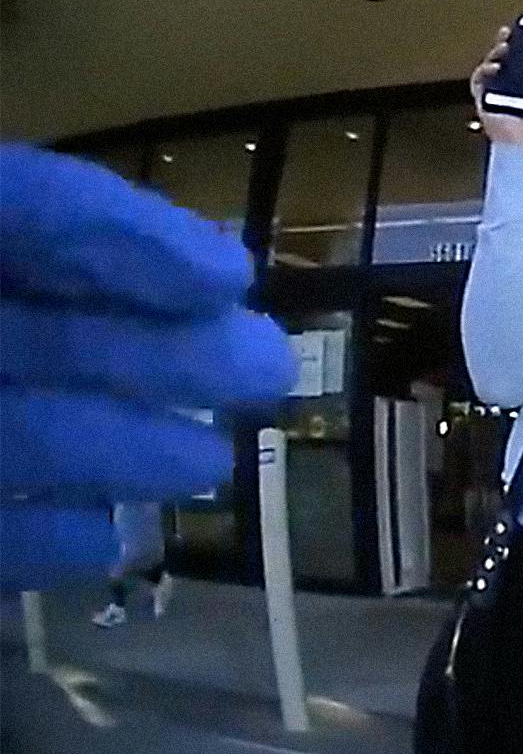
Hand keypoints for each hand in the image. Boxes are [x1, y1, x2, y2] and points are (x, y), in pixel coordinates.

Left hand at [0, 145, 295, 588]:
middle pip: (47, 327)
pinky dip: (32, 539)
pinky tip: (104, 543)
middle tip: (266, 369)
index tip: (232, 278)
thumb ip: (32, 222)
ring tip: (208, 469)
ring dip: (118, 448)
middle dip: (158, 350)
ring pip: (18, 430)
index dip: (126, 237)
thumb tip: (204, 276)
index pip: (26, 210)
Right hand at [469, 25, 522, 146]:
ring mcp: (492, 91)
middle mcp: (505, 85)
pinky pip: (477, 81)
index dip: (518, 42)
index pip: (517, 57)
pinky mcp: (481, 100)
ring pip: (488, 66)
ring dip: (494, 54)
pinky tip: (494, 67)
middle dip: (503, 43)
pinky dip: (483, 71)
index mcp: (522, 82)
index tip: (521, 29)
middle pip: (501, 58)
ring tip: (504, 47)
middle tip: (508, 33)